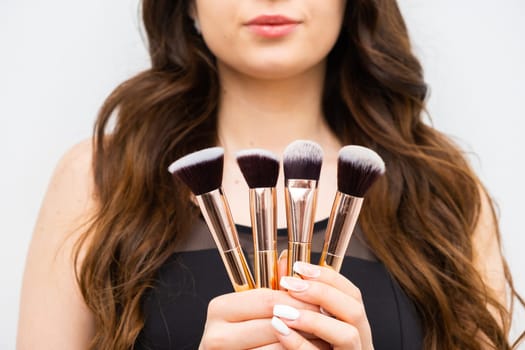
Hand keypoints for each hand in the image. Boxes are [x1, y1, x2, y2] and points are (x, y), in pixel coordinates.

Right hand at [199, 288, 321, 349]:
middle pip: (272, 324)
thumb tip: (288, 259)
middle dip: (304, 321)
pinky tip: (309, 348)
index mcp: (219, 308)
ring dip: (304, 342)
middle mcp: (216, 334)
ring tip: (324, 335)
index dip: (295, 299)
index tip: (319, 299)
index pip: (265, 299)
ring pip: (277, 347)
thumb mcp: (252, 306)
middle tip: (327, 317)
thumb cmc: (239, 332)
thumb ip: (270, 285)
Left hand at [271, 261, 373, 349]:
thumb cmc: (309, 347)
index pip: (352, 294)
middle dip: (322, 292)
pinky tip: (280, 330)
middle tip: (289, 284)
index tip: (299, 266)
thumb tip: (281, 261)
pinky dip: (301, 344)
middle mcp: (360, 343)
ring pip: (348, 335)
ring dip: (314, 318)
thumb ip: (296, 295)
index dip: (328, 276)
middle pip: (355, 310)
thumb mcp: (304, 322)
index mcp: (353, 326)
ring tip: (282, 310)